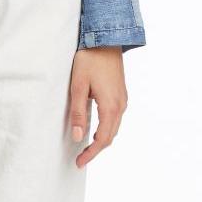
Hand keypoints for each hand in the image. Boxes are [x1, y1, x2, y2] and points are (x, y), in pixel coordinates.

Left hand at [69, 46, 127, 167]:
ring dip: (102, 138)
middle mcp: (121, 105)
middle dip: (96, 149)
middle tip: (81, 157)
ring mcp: (123, 99)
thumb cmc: (90, 59)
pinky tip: (96, 126)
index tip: (80, 162)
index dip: (91, 153)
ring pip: (114, 127)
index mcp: (111, 106)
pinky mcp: (121, 93)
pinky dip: (106, 127)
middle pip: (110, 136)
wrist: (106, 38)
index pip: (102, 139)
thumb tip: (78, 137)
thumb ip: (78, 112)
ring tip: (86, 145)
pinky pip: (115, 117)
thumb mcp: (78, 85)